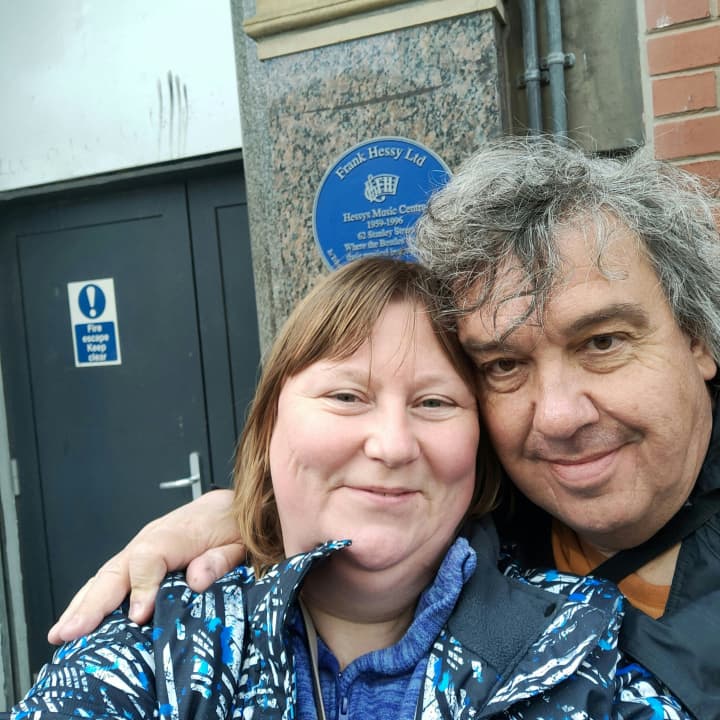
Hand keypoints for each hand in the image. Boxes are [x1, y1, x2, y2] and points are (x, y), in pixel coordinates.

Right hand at [47, 489, 243, 643]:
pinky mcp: (138, 557)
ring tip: (62, 633)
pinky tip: (76, 619)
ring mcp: (141, 546)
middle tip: (74, 631)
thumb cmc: (235, 524)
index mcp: (180, 532)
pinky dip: (90, 598)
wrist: (231, 506)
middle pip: (118, 568)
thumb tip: (197, 580)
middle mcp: (153, 537)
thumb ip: (221, 559)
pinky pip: (110, 577)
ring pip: (107, 574)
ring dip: (83, 603)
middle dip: (94, 602)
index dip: (142, 587)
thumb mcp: (241, 541)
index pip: (150, 556)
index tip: (138, 616)